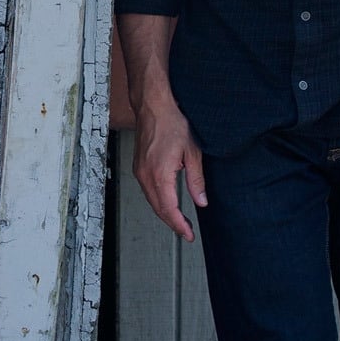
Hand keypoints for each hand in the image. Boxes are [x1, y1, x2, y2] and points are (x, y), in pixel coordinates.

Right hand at [131, 101, 205, 241]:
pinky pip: (147, 191)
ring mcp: (139, 171)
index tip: (188, 235)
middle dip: (172, 223)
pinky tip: (167, 202)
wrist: (153, 106)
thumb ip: (196, 179)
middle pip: (158, 208)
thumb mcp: (192, 152)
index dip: (179, 225)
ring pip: (151, 201)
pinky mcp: (138, 166)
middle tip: (186, 232)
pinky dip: (158, 201)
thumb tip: (201, 201)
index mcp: (160, 174)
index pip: (169, 208)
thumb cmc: (171, 123)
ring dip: (165, 213)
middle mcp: (146, 175)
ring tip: (179, 221)